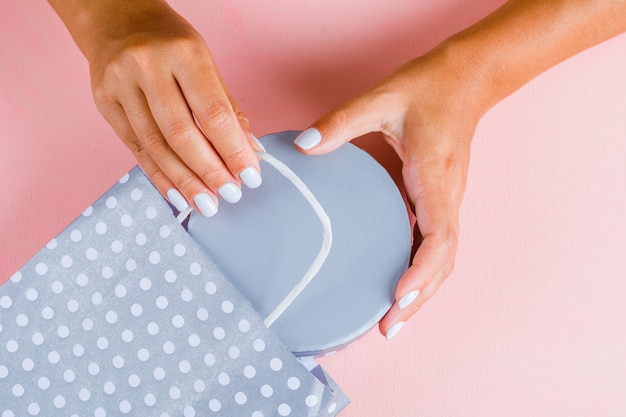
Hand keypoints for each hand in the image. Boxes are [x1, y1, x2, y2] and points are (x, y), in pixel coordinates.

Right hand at [53, 1, 261, 215]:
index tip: (250, 177)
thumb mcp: (206, 64)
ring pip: (156, 146)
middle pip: (181, 133)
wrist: (117, 19)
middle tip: (231, 195)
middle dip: (209, 171)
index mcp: (184, 53)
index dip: (233, 149)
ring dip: (184, 181)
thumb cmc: (171, 44)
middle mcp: (148, 66)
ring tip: (207, 203)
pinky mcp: (104, 102)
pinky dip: (158, 175)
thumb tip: (250, 151)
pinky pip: (135, 148)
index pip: (213, 112)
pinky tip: (177, 194)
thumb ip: (227, 108)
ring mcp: (120, 84)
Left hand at [293, 0, 625, 339]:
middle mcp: (447, 195)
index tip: (398, 297)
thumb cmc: (429, 87)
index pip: (439, 236)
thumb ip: (340, 123)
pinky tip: (400, 284)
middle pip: (443, 261)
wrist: (466, 78)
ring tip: (394, 320)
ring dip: (423, 291)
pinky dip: (421, 270)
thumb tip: (302, 147)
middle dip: (419, 297)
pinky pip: (436, 243)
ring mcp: (447, 199)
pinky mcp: (441, 198)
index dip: (422, 272)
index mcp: (435, 176)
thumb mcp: (382, 99)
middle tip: (387, 329)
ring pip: (443, 258)